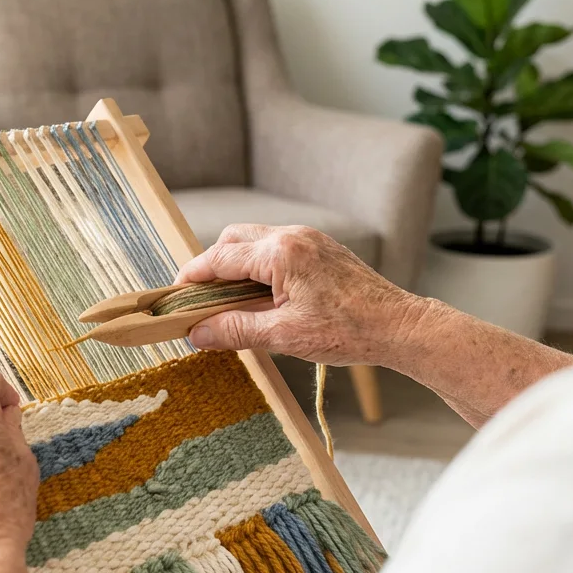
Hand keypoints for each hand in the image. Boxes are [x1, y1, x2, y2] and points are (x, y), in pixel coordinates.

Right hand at [176, 224, 417, 366]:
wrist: (398, 326)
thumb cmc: (348, 331)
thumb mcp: (283, 336)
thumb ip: (235, 330)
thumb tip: (197, 333)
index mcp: (281, 253)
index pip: (220, 257)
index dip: (192, 276)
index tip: (175, 295)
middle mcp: (293, 236)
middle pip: (234, 240)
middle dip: (211, 266)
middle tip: (198, 299)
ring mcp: (310, 239)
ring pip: (256, 242)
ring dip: (236, 266)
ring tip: (228, 302)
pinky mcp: (321, 248)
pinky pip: (277, 248)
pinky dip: (259, 267)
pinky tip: (260, 296)